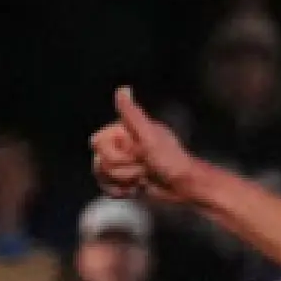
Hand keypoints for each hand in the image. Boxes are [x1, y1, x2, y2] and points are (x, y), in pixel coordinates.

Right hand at [92, 86, 201, 204]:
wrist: (183, 186)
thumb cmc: (170, 160)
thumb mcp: (149, 136)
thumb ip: (132, 114)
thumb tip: (122, 89)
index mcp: (123, 130)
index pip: (97, 144)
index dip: (115, 155)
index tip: (137, 154)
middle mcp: (120, 144)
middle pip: (99, 163)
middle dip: (123, 170)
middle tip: (145, 168)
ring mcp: (121, 162)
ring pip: (102, 176)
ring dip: (124, 181)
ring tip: (144, 178)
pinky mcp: (123, 179)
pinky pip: (107, 188)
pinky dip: (123, 191)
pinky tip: (139, 188)